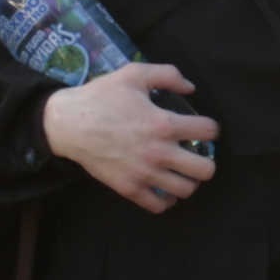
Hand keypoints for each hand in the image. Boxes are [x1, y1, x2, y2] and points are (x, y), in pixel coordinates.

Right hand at [42, 63, 218, 213]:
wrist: (69, 123)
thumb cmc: (102, 96)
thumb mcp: (134, 74)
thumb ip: (167, 75)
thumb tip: (191, 88)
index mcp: (163, 123)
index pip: (208, 131)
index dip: (210, 127)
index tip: (202, 128)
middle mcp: (159, 152)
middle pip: (205, 170)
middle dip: (207, 161)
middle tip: (196, 154)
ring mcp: (144, 174)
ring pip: (186, 190)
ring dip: (189, 180)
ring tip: (181, 171)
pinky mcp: (129, 188)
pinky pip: (159, 205)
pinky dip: (167, 199)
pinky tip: (164, 186)